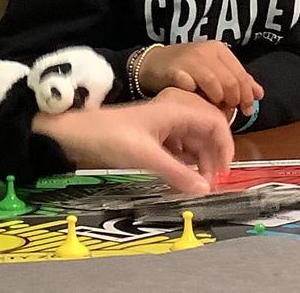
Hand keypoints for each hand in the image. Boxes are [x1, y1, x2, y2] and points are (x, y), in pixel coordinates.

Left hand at [36, 88, 232, 194]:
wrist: (73, 132)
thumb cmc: (109, 137)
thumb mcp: (144, 156)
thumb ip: (177, 173)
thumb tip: (205, 190)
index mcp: (176, 109)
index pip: (216, 122)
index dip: (225, 146)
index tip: (223, 173)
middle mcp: (174, 112)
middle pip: (208, 132)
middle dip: (213, 157)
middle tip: (210, 184)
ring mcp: (164, 124)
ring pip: (194, 141)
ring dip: (200, 161)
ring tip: (198, 184)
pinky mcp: (154, 135)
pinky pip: (179, 147)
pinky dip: (185, 161)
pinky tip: (183, 177)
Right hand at [139, 41, 264, 114]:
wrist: (153, 64)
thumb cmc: (187, 68)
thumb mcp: (215, 69)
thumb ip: (237, 79)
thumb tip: (259, 94)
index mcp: (220, 50)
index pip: (242, 75)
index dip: (247, 95)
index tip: (246, 110)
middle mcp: (206, 52)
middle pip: (230, 82)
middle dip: (233, 101)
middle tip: (228, 111)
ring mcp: (190, 61)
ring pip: (215, 86)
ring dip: (217, 101)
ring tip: (213, 107)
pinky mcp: (175, 71)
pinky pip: (192, 88)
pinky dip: (196, 97)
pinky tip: (195, 102)